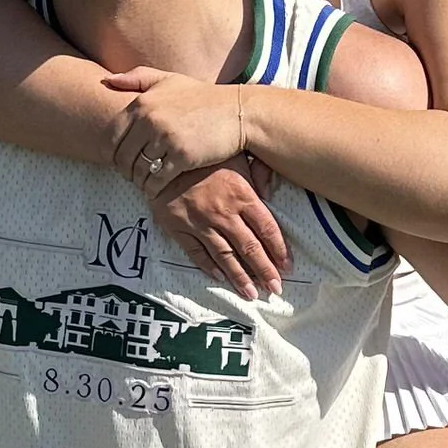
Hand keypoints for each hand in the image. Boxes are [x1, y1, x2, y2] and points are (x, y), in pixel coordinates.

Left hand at [104, 68, 247, 196]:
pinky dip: (153, 188)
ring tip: (144, 182)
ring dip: (138, 180)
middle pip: (123, 156)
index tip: (123, 159)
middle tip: (132, 176)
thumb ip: (137, 78)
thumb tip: (106, 80)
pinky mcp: (182, 156)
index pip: (112, 136)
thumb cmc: (202, 97)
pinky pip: (156, 179)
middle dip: (125, 170)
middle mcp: (150, 119)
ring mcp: (166, 138)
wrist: (237, 112)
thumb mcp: (169, 80)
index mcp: (142, 103)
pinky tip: (157, 189)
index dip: (113, 152)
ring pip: (138, 169)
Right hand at [152, 158, 288, 297]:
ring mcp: (199, 222)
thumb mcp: (236, 154)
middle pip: (249, 247)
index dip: (279, 250)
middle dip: (264, 270)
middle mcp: (223, 213)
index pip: (266, 228)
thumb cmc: (204, 153)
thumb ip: (258, 172)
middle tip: (275, 289)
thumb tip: (272, 191)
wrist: (161, 153)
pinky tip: (220, 278)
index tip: (287, 267)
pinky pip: (196, 252)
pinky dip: (209, 267)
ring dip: (240, 277)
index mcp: (241, 194)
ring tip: (252, 294)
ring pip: (225, 255)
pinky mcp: (177, 227)